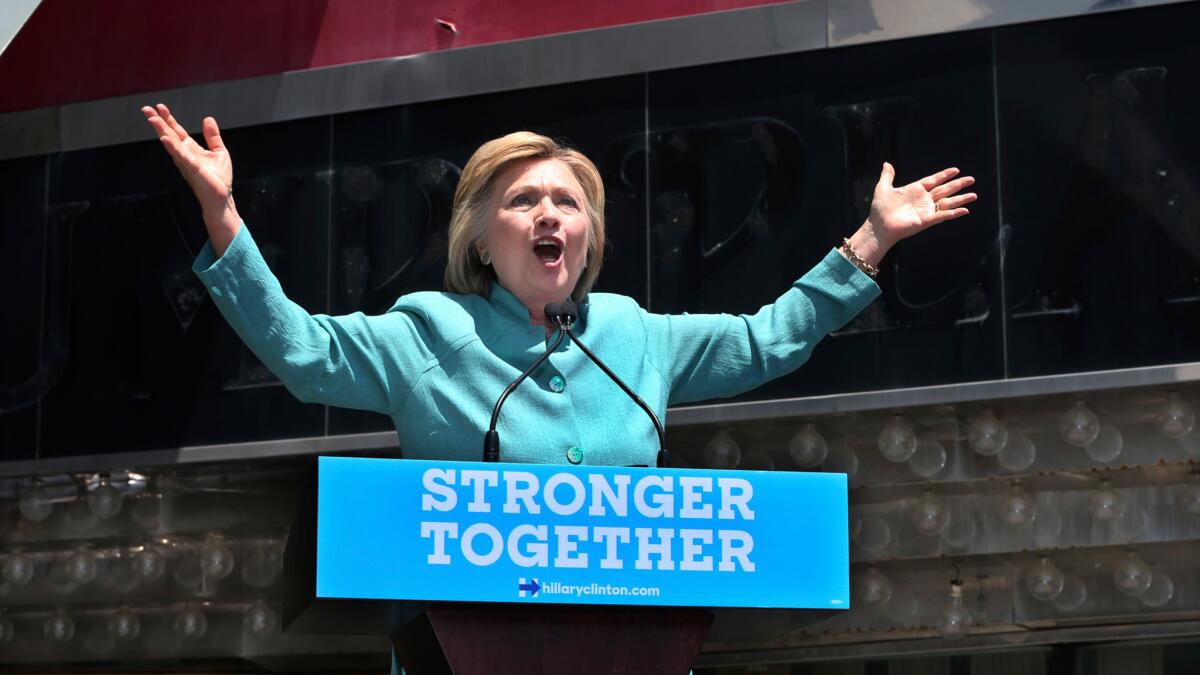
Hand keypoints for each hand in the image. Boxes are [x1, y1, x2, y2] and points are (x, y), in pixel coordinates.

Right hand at [142, 103, 239, 254]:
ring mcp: (186, 161)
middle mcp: (184, 154)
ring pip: (171, 143)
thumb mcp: (219, 152)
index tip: (160, 106)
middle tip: (146, 109)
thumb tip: (207, 118)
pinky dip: (172, 147)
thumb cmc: (219, 178)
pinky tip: (164, 139)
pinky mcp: (192, 168)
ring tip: (152, 118)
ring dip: (161, 131)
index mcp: (190, 149)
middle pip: (168, 134)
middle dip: (158, 121)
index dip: (168, 119)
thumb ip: (212, 136)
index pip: (176, 131)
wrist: (221, 197)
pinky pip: (181, 156)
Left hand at [847, 163, 976, 266]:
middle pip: (945, 190)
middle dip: (958, 184)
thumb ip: (887, 176)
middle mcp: (923, 200)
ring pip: (948, 202)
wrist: (878, 227)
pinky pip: (943, 215)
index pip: (933, 180)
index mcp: (915, 190)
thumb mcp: (883, 188)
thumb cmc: (879, 210)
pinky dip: (954, 213)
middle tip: (971, 179)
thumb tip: (887, 163)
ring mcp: (926, 210)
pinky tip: (965, 210)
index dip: (944, 175)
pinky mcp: (926, 220)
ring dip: (961, 199)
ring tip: (974, 195)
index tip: (956, 170)